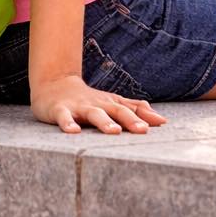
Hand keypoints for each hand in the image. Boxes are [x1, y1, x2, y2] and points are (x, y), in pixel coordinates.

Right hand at [30, 73, 167, 134]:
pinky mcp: (59, 110)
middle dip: (130, 120)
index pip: (130, 109)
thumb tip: (161, 119)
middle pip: (116, 111)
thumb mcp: (111, 102)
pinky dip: (68, 124)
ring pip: (93, 114)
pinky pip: (64, 117)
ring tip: (114, 131)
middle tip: (143, 130)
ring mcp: (78, 107)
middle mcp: (97, 104)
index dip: (145, 116)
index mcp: (110, 103)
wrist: (53, 83)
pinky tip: (73, 132)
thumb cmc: (87, 99)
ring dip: (104, 122)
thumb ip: (134, 109)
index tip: (162, 124)